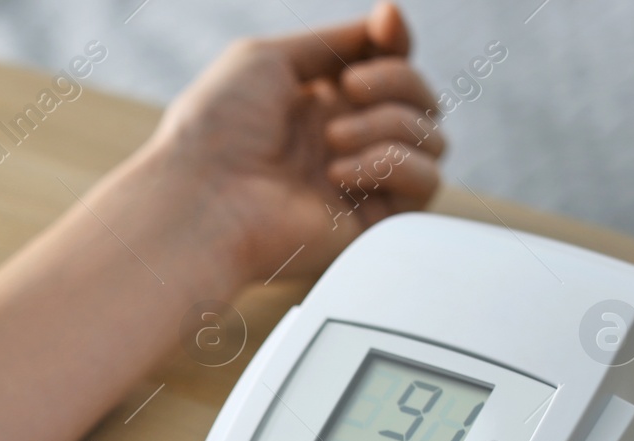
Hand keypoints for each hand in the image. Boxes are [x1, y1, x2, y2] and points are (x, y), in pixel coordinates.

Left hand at [128, 2, 445, 284]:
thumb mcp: (268, 59)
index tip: (386, 24)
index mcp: (320, 102)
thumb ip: (335, 42)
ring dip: (387, 124)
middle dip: (396, 80)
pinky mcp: (371, 223)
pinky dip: (390, 165)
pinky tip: (339, 173)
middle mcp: (346, 141)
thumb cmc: (217, 129)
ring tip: (331, 140)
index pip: (390, 66)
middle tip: (349, 89)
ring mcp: (361, 182)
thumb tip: (388, 24)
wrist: (201, 198)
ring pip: (431, 139)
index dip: (396, 43)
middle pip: (421, 98)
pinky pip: (426, 184)